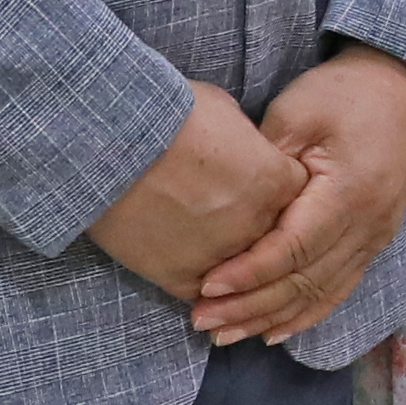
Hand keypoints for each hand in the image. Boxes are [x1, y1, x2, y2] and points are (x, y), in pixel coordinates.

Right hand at [93, 81, 299, 306]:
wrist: (109, 145)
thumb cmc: (166, 115)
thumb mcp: (223, 111)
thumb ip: (247, 140)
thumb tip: (245, 149)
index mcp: (277, 181)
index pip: (296, 195)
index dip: (275, 190)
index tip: (255, 184)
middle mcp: (259, 225)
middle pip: (273, 236)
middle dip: (255, 226)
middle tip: (225, 212)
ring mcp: (224, 257)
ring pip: (241, 272)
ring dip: (229, 262)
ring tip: (200, 242)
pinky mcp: (184, 278)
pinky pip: (205, 293)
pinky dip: (198, 282)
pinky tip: (183, 262)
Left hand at [193, 50, 405, 345]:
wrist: (400, 89)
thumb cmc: (342, 94)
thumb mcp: (295, 113)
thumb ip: (264, 165)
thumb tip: (226, 211)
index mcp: (349, 193)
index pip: (293, 248)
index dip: (249, 272)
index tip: (207, 286)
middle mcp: (369, 225)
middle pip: (305, 282)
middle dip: (251, 306)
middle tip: (203, 320)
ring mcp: (376, 238)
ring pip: (321, 294)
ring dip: (271, 318)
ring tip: (225, 335)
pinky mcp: (374, 242)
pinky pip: (339, 289)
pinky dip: (305, 315)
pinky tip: (273, 332)